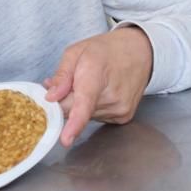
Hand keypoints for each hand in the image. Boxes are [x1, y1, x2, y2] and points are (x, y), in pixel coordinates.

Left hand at [44, 27, 152, 146]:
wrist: (139, 52)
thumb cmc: (106, 50)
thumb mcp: (76, 52)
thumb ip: (61, 75)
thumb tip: (51, 97)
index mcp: (95, 75)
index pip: (84, 105)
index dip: (74, 124)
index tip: (66, 139)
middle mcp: (111, 96)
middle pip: (75, 111)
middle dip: (64, 101)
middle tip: (67, 84)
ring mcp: (120, 109)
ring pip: (85, 116)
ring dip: (78, 105)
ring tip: (88, 84)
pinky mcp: (123, 117)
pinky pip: (96, 118)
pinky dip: (91, 108)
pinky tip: (98, 93)